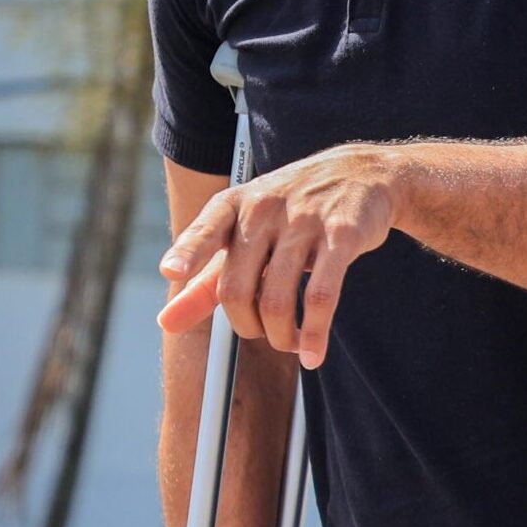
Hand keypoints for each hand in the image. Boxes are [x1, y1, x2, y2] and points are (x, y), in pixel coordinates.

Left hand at [158, 144, 397, 368]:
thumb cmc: (294, 211)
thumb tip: (165, 323)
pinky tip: (313, 353)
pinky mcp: (343, 235)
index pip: (206, 229)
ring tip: (289, 344)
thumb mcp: (246, 235)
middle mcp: (266, 209)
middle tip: (260, 335)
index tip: (171, 271)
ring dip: (281, 336)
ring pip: (277, 298)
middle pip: (237, 287)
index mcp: (235, 205)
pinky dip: (314, 332)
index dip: (188, 252)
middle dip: (246, 326)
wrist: (361, 174)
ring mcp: (305, 220)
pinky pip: (323, 294)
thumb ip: (206, 281)